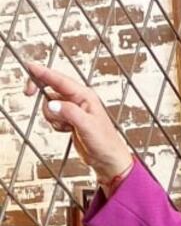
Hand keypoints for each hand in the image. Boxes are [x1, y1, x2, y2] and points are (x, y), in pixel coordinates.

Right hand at [23, 62, 131, 179]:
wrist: (107, 158)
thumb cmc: (105, 142)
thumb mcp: (87, 126)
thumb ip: (70, 113)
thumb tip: (52, 104)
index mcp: (86, 96)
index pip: (61, 81)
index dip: (44, 73)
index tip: (30, 67)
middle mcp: (79, 100)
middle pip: (51, 90)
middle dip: (43, 98)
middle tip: (28, 94)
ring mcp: (74, 110)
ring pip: (50, 105)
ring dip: (52, 117)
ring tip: (67, 126)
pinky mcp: (70, 120)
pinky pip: (53, 117)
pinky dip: (55, 124)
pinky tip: (67, 130)